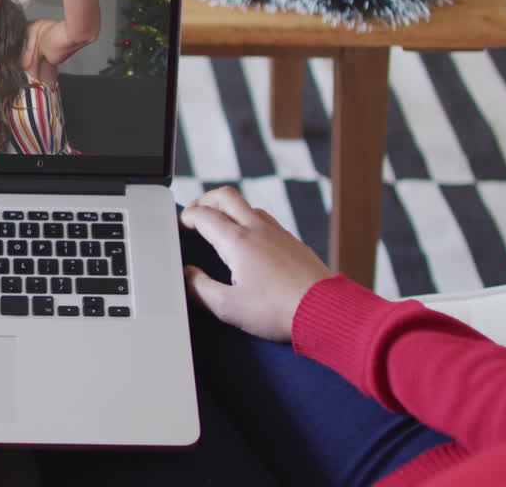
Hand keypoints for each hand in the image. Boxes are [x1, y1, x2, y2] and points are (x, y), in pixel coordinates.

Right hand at [179, 186, 332, 342]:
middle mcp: (257, 229)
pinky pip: (267, 220)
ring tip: (221, 226)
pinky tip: (251, 241)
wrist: (325, 311)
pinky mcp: (294, 242)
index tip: (180, 224)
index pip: (204, 216)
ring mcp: (279, 233)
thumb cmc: (277, 310)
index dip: (187, 217)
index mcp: (237, 241)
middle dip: (205, 199)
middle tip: (196, 212)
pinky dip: (249, 221)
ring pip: (248, 206)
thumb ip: (200, 289)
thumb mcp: (228, 307)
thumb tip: (187, 275)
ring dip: (229, 209)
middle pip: (225, 195)